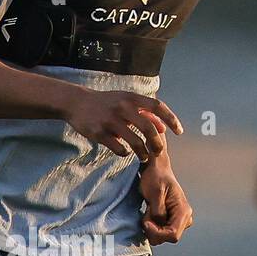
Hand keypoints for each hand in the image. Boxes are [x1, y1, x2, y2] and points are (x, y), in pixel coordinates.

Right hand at [62, 86, 182, 161]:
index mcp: (131, 98)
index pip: (158, 107)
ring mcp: (110, 120)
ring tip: (144, 158)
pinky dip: (125, 153)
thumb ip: (145, 113)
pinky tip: (125, 153)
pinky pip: (118, 148)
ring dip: (142, 153)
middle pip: (148, 128)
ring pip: (135, 142)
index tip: (179, 132)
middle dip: (157, 143)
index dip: (171, 119)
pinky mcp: (99, 133)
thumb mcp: (126, 101)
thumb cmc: (107, 103)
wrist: (77, 102)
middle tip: (159, 151)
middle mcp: (123, 107)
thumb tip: (164, 128)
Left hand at [139, 155, 193, 243]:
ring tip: (148, 211)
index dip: (157, 232)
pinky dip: (152, 226)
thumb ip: (158, 211)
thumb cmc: (156, 177)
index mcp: (183, 211)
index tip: (146, 222)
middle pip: (168, 238)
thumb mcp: (155, 193)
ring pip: (163, 237)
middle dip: (153, 230)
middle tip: (146, 214)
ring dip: (152, 228)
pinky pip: (161, 232)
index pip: (173, 234)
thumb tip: (158, 224)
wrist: (157, 170)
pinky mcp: (172, 221)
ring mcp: (179, 220)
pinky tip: (149, 214)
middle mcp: (185, 218)